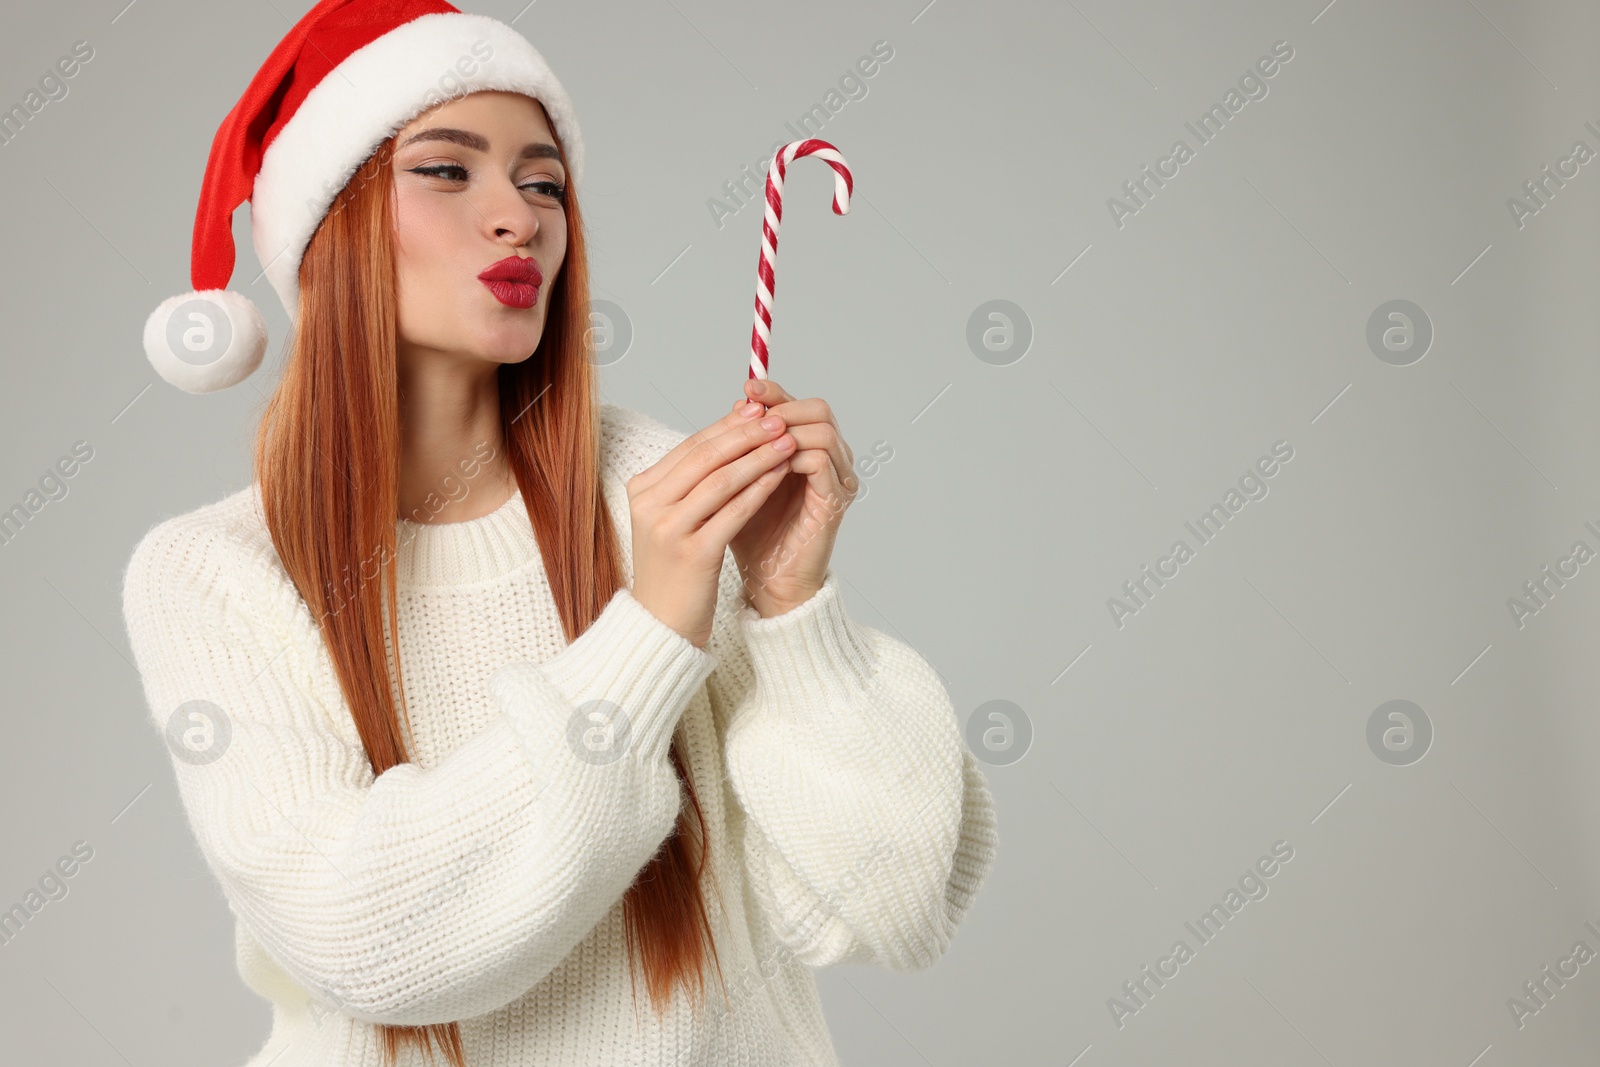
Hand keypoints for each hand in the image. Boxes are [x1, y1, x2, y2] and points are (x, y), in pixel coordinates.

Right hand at [626, 403, 797, 647]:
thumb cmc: (675, 569)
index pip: (691, 447)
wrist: (661, 624)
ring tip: (787, 440)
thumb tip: (731, 431)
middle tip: (778, 417)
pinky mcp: (693, 553)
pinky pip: (734, 511)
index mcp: (642, 490)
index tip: (757, 409)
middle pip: (705, 456)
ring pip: (722, 480)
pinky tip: (782, 474)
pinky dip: (760, 488)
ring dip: (759, 456)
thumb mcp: (674, 518)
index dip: (727, 425)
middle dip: (746, 433)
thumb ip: (695, 479)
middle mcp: (650, 506)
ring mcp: (669, 530)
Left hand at [729, 378, 857, 616]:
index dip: (775, 392)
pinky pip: (819, 462)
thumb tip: (739, 402)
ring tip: (755, 438)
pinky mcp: (835, 500)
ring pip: (822, 430)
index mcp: (810, 451)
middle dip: (783, 406)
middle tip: (752, 412)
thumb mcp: (740, 479)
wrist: (766, 580)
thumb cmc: (751, 532)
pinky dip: (791, 456)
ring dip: (786, 429)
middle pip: (819, 409)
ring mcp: (838, 480)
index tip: (746, 389)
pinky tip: (765, 464)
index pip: (800, 405)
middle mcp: (832, 461)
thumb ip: (744, 444)